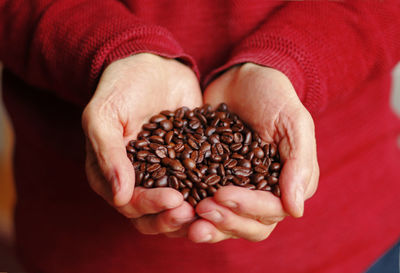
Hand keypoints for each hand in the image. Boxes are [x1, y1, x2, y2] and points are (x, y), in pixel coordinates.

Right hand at [82, 53, 201, 235]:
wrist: (152, 64)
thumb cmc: (120, 87)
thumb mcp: (104, 115)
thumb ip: (108, 153)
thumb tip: (119, 196)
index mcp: (113, 174)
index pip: (130, 204)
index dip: (150, 207)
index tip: (174, 199)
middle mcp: (140, 180)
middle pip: (154, 214)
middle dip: (173, 218)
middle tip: (194, 212)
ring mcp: (168, 173)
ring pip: (179, 207)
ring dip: (194, 214)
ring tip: (212, 208)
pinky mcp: (191, 162)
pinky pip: (201, 184)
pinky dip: (212, 192)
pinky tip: (228, 192)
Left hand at [187, 63, 318, 242]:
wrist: (242, 78)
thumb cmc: (273, 96)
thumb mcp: (293, 122)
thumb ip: (299, 163)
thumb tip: (295, 211)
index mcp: (286, 184)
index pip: (270, 211)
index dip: (247, 208)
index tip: (221, 194)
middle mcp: (262, 193)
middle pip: (248, 225)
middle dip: (225, 222)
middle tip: (201, 210)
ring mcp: (236, 189)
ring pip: (225, 220)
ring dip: (207, 225)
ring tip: (186, 219)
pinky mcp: (211, 180)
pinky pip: (202, 201)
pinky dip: (190, 209)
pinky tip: (173, 206)